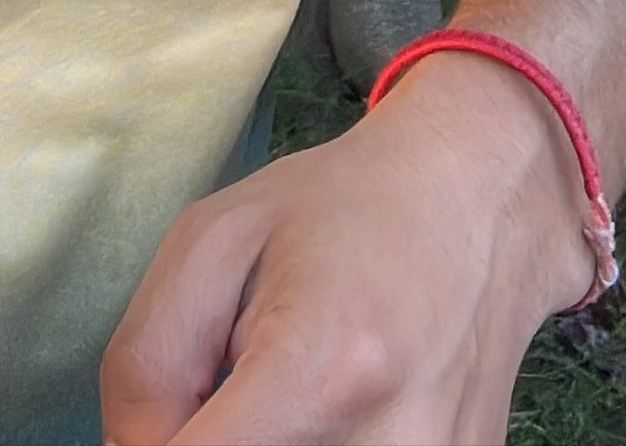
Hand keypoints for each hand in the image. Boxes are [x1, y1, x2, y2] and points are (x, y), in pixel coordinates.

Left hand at [100, 48, 591, 445]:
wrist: (479, 203)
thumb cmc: (338, 210)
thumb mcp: (209, 243)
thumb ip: (147, 366)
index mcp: (322, 371)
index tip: (165, 412)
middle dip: (211, 438)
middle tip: (231, 386)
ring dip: (265, 440)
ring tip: (286, 390)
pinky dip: (315, 444)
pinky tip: (333, 405)